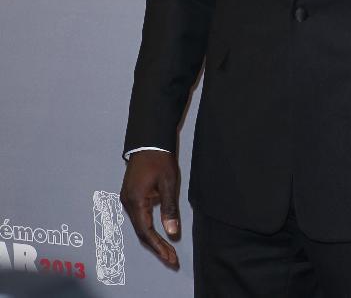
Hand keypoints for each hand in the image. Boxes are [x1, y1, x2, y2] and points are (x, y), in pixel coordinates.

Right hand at [120, 150, 180, 267]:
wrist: (148, 140)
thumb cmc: (159, 159)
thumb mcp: (168, 183)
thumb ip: (169, 209)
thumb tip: (172, 233)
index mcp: (135, 201)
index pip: (146, 232)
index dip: (159, 247)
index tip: (171, 258)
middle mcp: (128, 203)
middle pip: (141, 232)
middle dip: (157, 247)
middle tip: (172, 260)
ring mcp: (128, 199)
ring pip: (140, 226)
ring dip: (153, 239)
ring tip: (168, 251)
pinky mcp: (131, 195)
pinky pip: (139, 217)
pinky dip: (149, 228)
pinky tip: (161, 234)